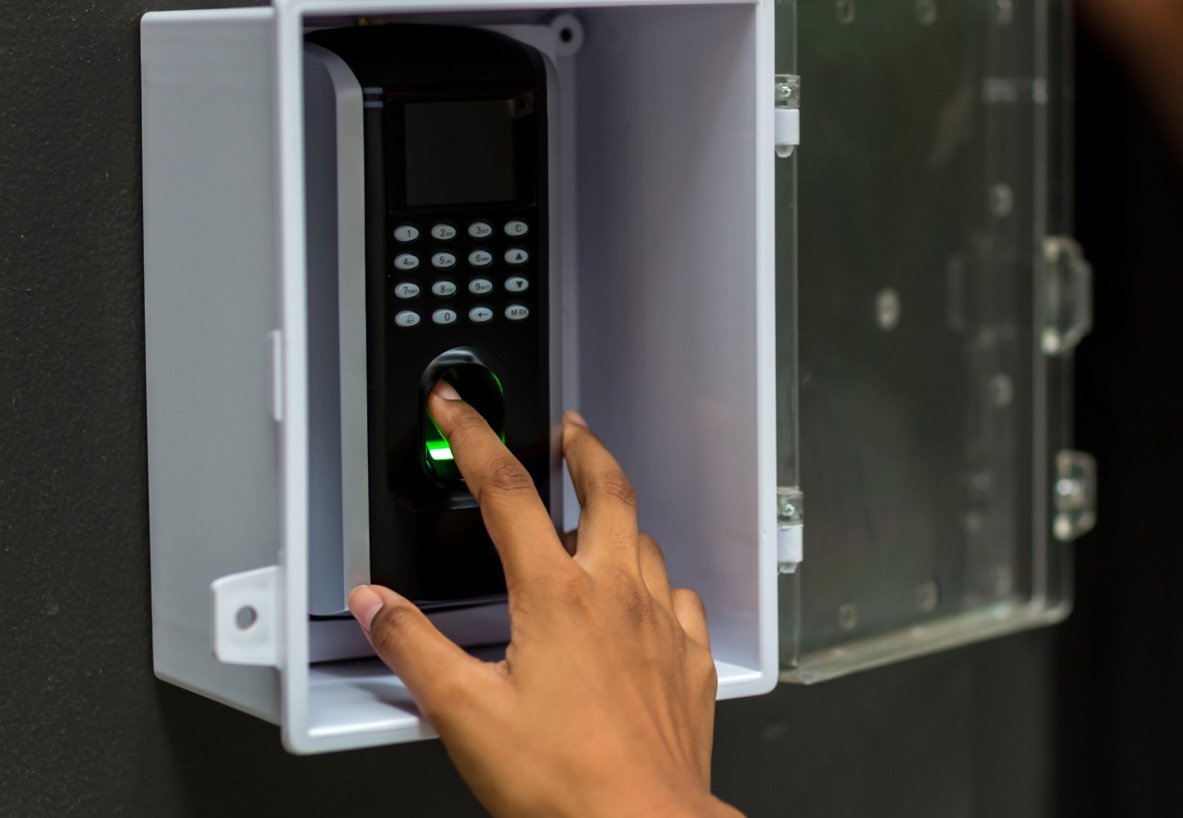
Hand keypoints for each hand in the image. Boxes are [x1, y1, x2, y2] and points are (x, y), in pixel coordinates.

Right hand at [345, 382, 741, 817]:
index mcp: (555, 597)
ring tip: (602, 509)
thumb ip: (414, 649)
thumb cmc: (564, 781)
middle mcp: (615, 596)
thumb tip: (376, 605)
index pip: (506, 491)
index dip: (474, 438)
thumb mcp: (464, 714)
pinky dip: (660, 585)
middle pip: (606, 490)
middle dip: (584, 448)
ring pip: (647, 542)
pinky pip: (681, 600)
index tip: (457, 408)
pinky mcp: (690, 662)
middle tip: (570, 429)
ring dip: (621, 516)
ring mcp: (659, 625)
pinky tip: (652, 597)